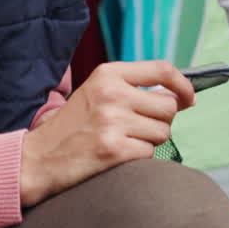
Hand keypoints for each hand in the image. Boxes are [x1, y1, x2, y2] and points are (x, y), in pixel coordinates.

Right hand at [19, 61, 194, 206]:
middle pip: (168, 106)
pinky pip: (149, 153)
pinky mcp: (113, 149)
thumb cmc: (72, 126)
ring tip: (124, 139)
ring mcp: (112, 121)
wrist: (39, 158)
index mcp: (108, 74)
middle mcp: (112, 93)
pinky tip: (118, 153)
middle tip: (140, 127)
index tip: (189, 98)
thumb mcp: (97, 92)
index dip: (183, 84)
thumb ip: (133, 88)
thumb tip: (180, 96)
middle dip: (161, 120)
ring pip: (162, 132)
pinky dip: (139, 156)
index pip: (162, 69)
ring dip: (149, 140)